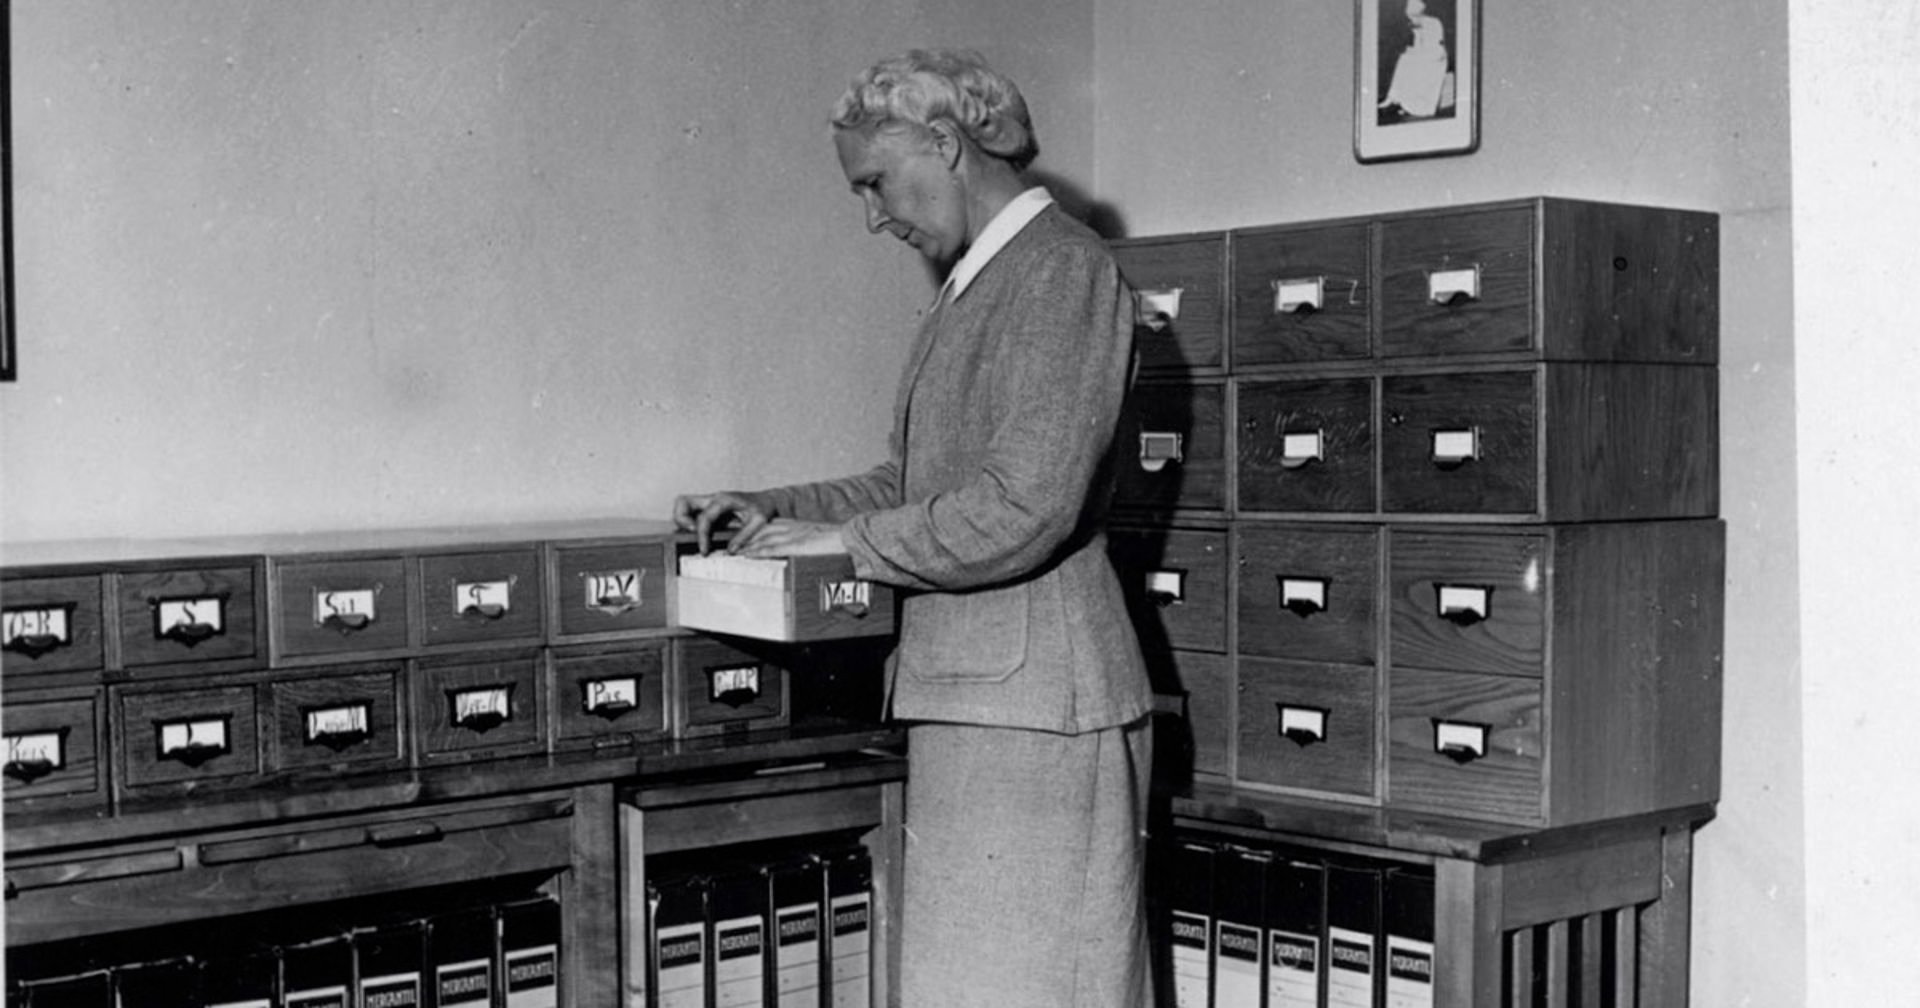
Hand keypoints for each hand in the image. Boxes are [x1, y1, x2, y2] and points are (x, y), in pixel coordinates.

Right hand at [670, 491, 775, 555]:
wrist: (767, 501)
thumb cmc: (763, 508)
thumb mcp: (759, 522)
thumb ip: (744, 536)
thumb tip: (730, 551)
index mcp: (724, 500)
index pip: (704, 517)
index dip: (702, 536)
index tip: (704, 551)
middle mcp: (713, 498)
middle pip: (683, 502)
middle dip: (681, 520)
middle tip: (691, 536)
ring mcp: (709, 503)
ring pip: (684, 505)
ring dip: (682, 521)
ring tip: (695, 537)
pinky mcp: (709, 509)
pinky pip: (692, 513)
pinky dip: (690, 524)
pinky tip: (702, 537)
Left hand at [731, 520, 846, 558]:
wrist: (849, 536)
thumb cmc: (835, 541)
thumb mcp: (813, 540)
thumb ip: (800, 546)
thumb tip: (794, 555)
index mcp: (792, 525)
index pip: (764, 528)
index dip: (748, 534)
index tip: (735, 540)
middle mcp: (789, 528)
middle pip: (758, 532)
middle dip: (740, 539)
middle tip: (723, 547)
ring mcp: (792, 535)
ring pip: (761, 539)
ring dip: (744, 546)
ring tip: (728, 554)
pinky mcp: (797, 545)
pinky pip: (773, 548)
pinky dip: (758, 551)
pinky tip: (747, 555)